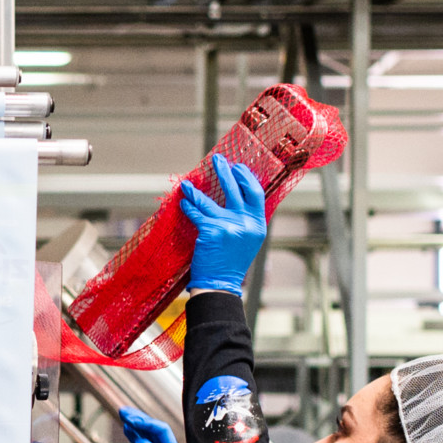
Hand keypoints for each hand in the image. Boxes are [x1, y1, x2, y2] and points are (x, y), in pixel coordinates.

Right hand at [118, 408, 186, 442]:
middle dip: (139, 419)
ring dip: (135, 426)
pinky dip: (133, 437)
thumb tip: (142, 440)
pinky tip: (127, 430)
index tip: (133, 419)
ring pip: (145, 436)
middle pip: (153, 430)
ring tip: (123, 415)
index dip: (147, 423)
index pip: (161, 431)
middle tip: (125, 411)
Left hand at [179, 155, 267, 295]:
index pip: (256, 193)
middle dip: (225, 172)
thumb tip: (236, 196)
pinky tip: (183, 201)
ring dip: (196, 191)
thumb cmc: (231, 262)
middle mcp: (246, 223)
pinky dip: (189, 207)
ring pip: (209, 202)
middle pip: (235, 190)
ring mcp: (229, 226)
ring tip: (187, 184)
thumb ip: (245, 219)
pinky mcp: (211, 231)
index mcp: (258, 224)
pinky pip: (197, 214)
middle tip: (217, 160)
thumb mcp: (248, 240)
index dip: (246, 178)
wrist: (220, 283)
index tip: (237, 167)